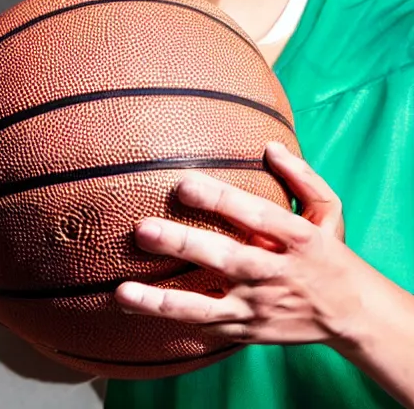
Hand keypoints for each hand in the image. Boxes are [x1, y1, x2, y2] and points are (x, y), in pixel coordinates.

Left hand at [115, 145, 365, 346]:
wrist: (355, 317)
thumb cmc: (332, 254)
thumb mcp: (329, 213)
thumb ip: (302, 178)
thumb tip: (270, 146)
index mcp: (297, 239)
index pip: (256, 215)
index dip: (220, 200)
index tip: (183, 184)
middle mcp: (276, 273)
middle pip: (226, 258)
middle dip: (182, 245)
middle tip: (141, 230)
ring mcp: (260, 307)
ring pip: (207, 307)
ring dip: (163, 301)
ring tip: (122, 292)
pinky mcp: (250, 331)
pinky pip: (209, 328)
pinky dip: (175, 321)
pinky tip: (140, 310)